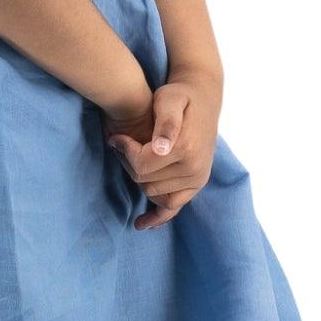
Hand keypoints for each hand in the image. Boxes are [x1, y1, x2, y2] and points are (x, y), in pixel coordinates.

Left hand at [102, 72, 221, 228]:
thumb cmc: (180, 96)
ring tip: (132, 160)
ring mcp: (197, 180)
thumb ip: (166, 121)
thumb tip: (161, 148)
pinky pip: (173, 208)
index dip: (124, 151)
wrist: (204, 99)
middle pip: (145, 181)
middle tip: (123, 146)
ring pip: (153, 193)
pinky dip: (157, 217)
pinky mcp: (196, 185)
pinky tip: (141, 224)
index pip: (142, 165)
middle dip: (129, 164)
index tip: (117, 138)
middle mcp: (194, 169)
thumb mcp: (170, 98)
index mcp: (186, 148)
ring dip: (138, 179)